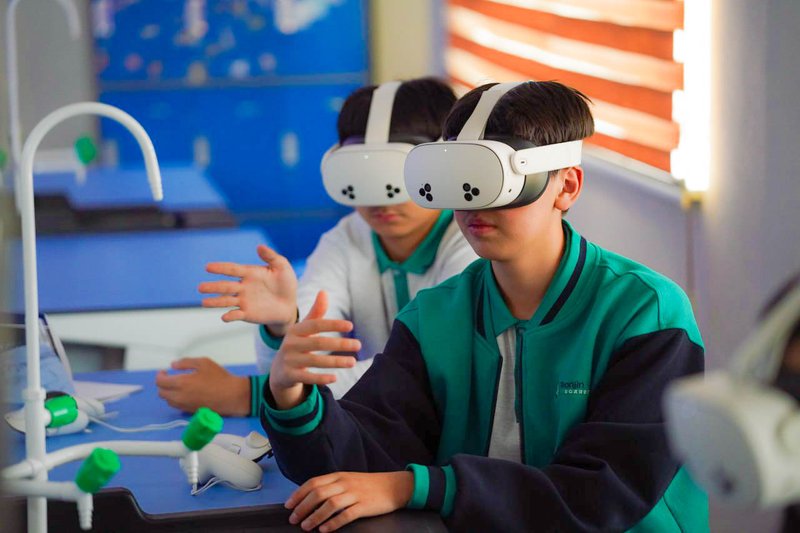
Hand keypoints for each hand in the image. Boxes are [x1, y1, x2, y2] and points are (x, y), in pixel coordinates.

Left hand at [155, 357, 249, 415]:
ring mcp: (184, 406)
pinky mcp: (190, 412)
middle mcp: (179, 396)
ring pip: (168, 401)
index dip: (160, 375)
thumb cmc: (219, 377)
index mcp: (181, 383)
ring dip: (169, 393)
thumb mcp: (204, 363)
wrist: (231, 396)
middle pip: (161, 393)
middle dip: (163, 384)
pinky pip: (176, 406)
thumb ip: (185, 362)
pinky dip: (176, 400)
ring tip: (177, 386)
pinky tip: (185, 394)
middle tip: (170, 378)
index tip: (164, 371)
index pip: (160, 382)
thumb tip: (173, 365)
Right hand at [199, 245, 297, 335]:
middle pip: (225, 286)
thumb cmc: (285, 284)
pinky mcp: (247, 314)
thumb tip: (259, 246)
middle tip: (200, 287)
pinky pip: (236, 315)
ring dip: (215, 302)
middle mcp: (243, 287)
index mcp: (249, 274)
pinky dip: (230, 316)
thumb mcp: (282, 267)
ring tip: (204, 302)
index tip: (208, 267)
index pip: (232, 269)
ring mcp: (244, 301)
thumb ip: (271, 257)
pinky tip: (225, 317)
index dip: (220, 268)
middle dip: (212, 287)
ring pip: (226, 301)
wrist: (289, 304)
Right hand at [269, 291, 359, 409]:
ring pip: (315, 361)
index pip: (315, 325)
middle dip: (340, 344)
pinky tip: (336, 378)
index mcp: (295, 330)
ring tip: (353, 362)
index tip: (351, 325)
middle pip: (318, 343)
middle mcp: (290, 344)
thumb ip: (316, 313)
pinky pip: (307, 377)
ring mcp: (289, 361)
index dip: (333, 324)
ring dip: (336, 362)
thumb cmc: (297, 345)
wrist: (279, 370)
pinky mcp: (289, 376)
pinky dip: (321, 378)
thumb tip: (324, 291)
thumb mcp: (304, 329)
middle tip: (358, 345)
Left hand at [285, 471, 413, 531]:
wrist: (394, 486)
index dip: (299, 494)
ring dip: (315, 516)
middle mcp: (345, 483)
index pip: (313, 482)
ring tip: (305, 526)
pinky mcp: (364, 506)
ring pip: (330, 504)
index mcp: (339, 476)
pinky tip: (325, 529)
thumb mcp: (349, 480)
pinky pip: (346, 515)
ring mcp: (355, 494)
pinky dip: (333, 522)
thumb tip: (310, 500)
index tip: (288, 505)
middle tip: (293, 518)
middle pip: (318, 493)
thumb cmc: (369, 485)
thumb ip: (332, 486)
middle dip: (302, 507)